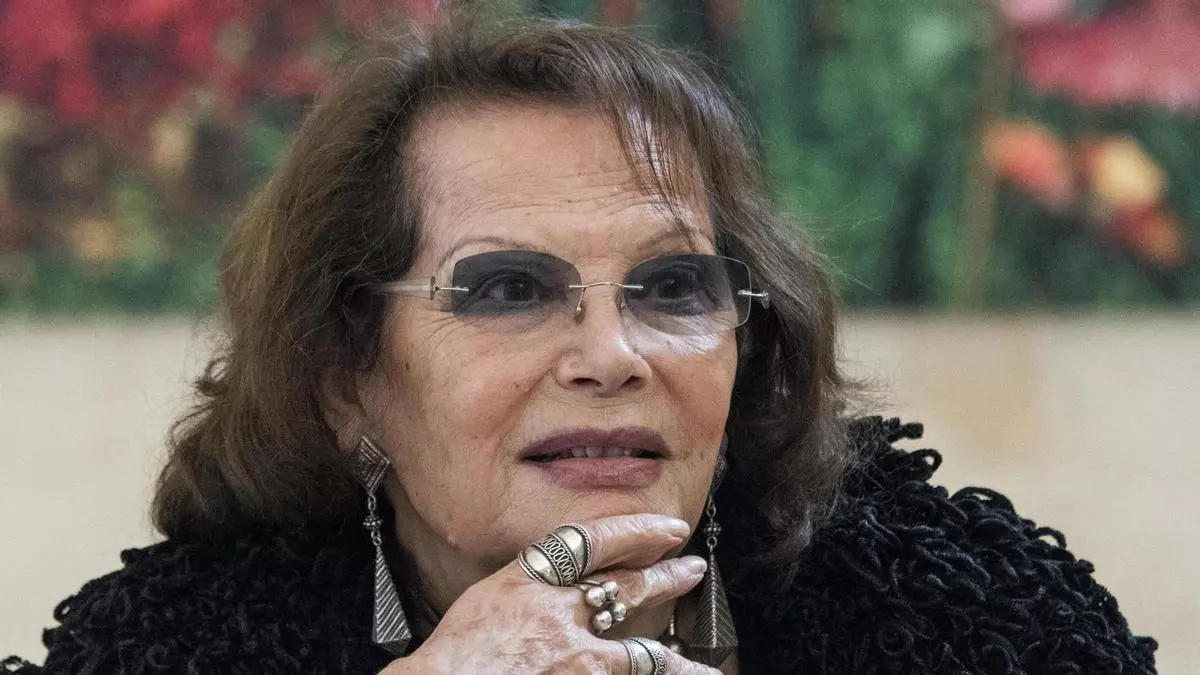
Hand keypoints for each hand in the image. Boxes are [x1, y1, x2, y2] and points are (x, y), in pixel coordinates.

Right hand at [380, 513, 720, 673]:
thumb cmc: (449, 660)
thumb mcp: (482, 603)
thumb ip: (524, 592)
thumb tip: (557, 591)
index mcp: (526, 582)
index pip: (592, 541)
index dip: (635, 530)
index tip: (665, 527)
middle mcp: (557, 615)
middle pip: (625, 588)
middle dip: (664, 577)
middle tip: (691, 567)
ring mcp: (576, 659)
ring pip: (644, 654)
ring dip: (678, 659)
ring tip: (705, 666)